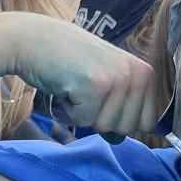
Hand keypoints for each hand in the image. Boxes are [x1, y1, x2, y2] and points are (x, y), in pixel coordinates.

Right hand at [0, 13, 160, 133]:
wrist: (32, 39)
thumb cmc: (69, 62)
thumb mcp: (104, 81)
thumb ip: (119, 110)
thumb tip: (119, 141)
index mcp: (146, 73)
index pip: (147, 123)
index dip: (120, 120)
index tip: (103, 98)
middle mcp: (137, 73)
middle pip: (126, 129)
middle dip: (100, 118)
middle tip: (85, 90)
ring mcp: (116, 78)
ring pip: (106, 127)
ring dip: (82, 114)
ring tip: (75, 86)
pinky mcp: (93, 85)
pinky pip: (83, 121)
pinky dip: (67, 112)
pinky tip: (64, 87)